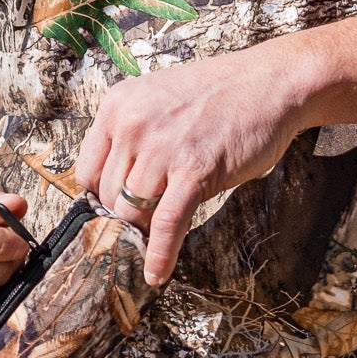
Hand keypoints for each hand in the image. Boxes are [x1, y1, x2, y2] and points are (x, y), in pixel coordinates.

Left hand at [71, 47, 311, 286]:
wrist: (269, 84)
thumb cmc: (217, 95)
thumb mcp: (157, 100)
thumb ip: (133, 136)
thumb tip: (117, 189)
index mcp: (117, 105)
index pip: (87, 171)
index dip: (101, 197)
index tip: (115, 209)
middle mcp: (132, 125)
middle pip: (109, 196)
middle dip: (125, 216)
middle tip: (143, 227)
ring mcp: (162, 148)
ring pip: (132, 212)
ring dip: (144, 232)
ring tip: (154, 242)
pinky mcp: (195, 170)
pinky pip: (167, 223)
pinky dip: (160, 254)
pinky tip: (157, 273)